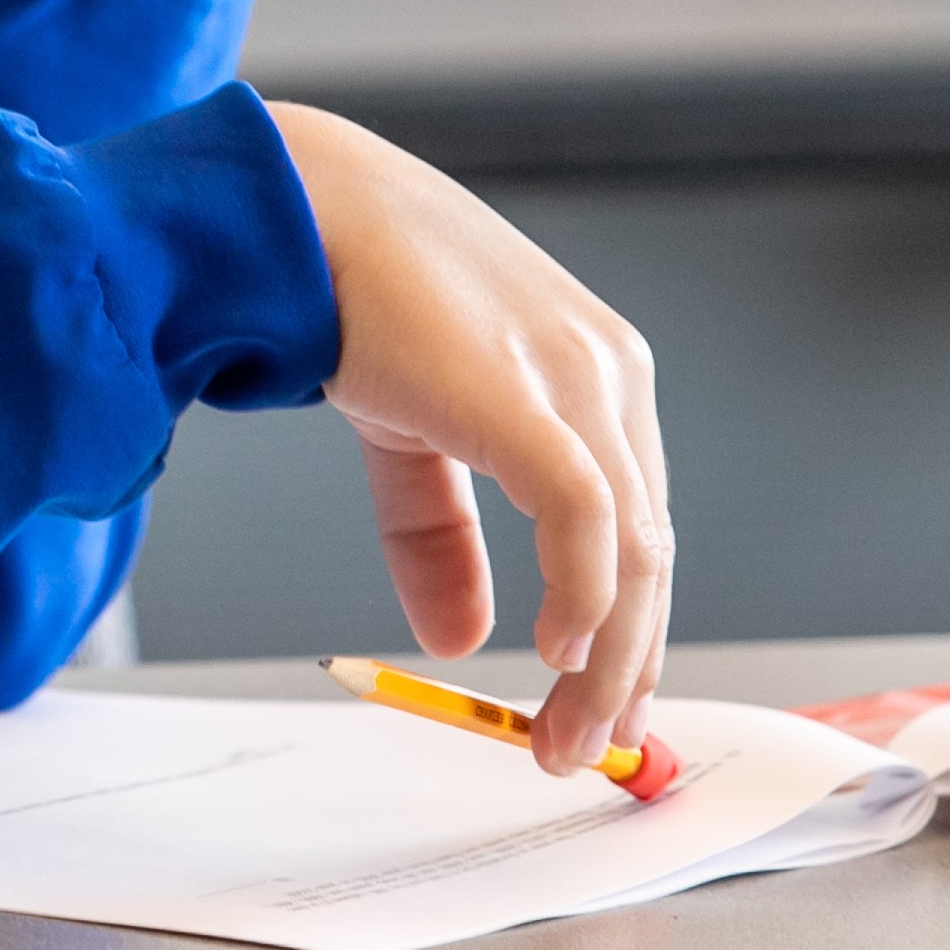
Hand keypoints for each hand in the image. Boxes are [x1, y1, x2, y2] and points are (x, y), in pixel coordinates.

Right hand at [262, 101, 672, 772]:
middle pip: (649, 550)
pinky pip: (588, 523)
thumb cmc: (353, 289)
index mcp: (595, 368)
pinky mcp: (531, 397)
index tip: (592, 699)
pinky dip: (585, 598)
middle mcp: (608, 371)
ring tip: (563, 731)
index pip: (636, 523)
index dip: (623, 623)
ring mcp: (580, 378)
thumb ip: (438, 530)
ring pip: (632, 552)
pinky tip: (556, 653)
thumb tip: (458, 636)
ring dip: (607, 660)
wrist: (301, 207)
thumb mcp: (409, 429)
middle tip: (579, 742)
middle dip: (623, 663)